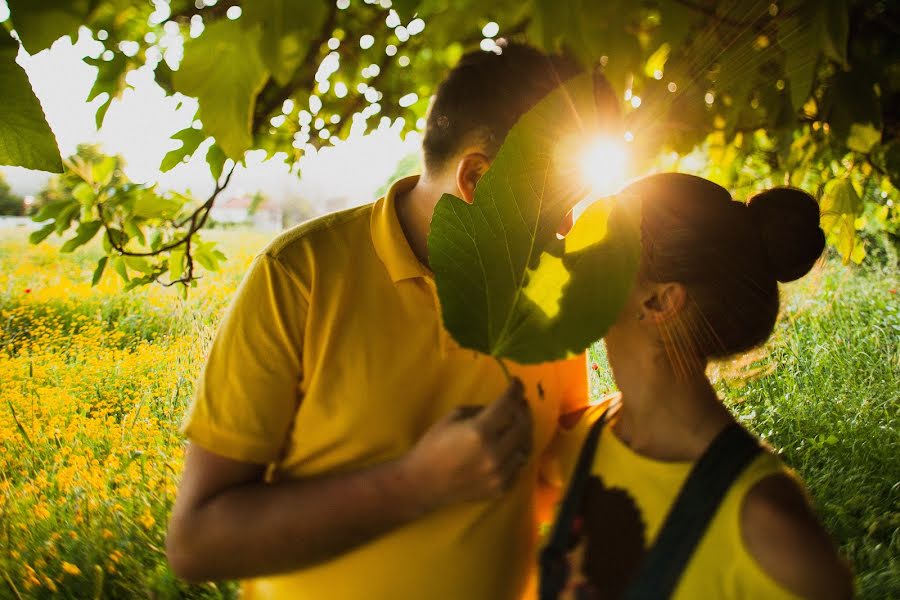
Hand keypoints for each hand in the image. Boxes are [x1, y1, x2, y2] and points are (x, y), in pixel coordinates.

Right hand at [402, 378, 532, 512]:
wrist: (423, 483)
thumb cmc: (433, 446)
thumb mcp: (453, 417)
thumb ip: (480, 410)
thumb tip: (500, 408)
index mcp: (479, 431)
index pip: (507, 404)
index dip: (515, 390)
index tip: (517, 383)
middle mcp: (494, 452)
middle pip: (523, 425)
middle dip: (524, 410)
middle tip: (520, 403)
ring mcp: (500, 473)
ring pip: (525, 447)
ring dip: (523, 432)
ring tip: (518, 424)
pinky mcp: (501, 488)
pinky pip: (518, 466)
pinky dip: (517, 453)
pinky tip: (510, 447)